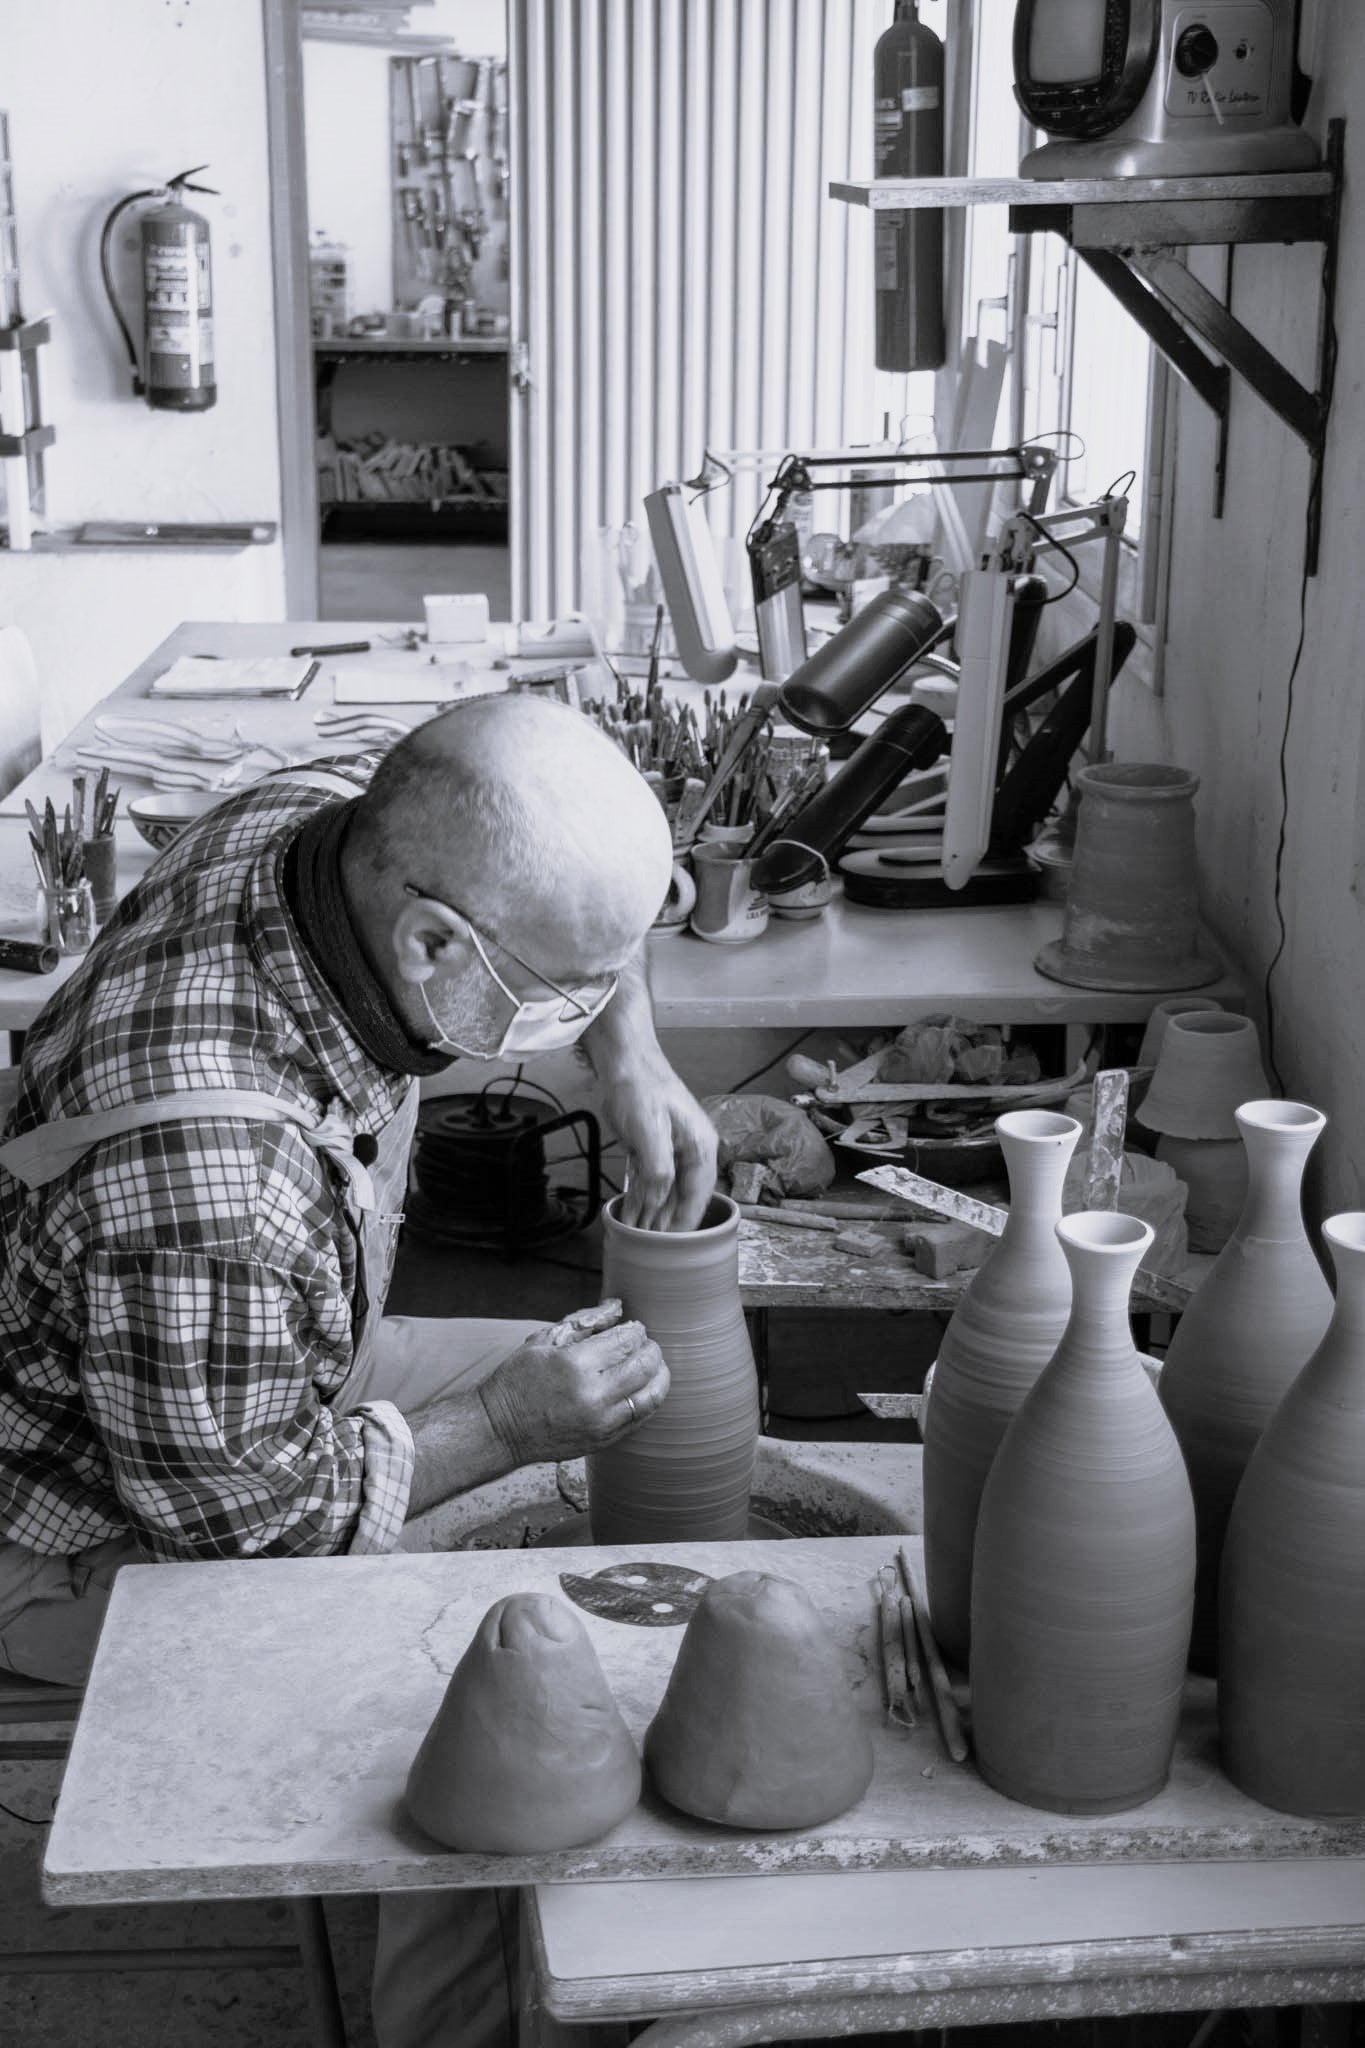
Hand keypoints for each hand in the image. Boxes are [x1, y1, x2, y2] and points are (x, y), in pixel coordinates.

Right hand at [478, 1313, 668, 1466]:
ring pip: (652, 1395)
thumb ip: (585, 1321)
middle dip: (651, 1349)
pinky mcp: (604, 1441)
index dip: (636, 1330)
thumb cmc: (518, 1380)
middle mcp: (594, 1395)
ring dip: (659, 1375)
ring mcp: (602, 1423)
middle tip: (644, 1343)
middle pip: (645, 1365)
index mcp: (576, 1364)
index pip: (626, 1341)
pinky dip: (649, 1399)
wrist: (500, 1430)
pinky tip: (643, 1388)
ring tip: (652, 1365)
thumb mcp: (544, 1340)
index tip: (633, 1327)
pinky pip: (641, 1418)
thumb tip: (617, 1306)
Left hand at [612, 1060, 717, 1231]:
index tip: (676, 1243)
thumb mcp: (650, 1130)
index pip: (700, 1194)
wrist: (623, 1061)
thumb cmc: (640, 1087)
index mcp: (700, 1146)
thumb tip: (660, 1199)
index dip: (687, 1220)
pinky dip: (644, 1196)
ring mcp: (672, 1149)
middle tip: (654, 1246)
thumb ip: (659, 1169)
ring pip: (667, 1190)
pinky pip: (652, 1179)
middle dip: (668, 1221)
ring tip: (641, 1235)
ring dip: (654, 1212)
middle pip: (684, 1196)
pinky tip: (634, 1212)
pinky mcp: (654, 1148)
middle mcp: (691, 1150)